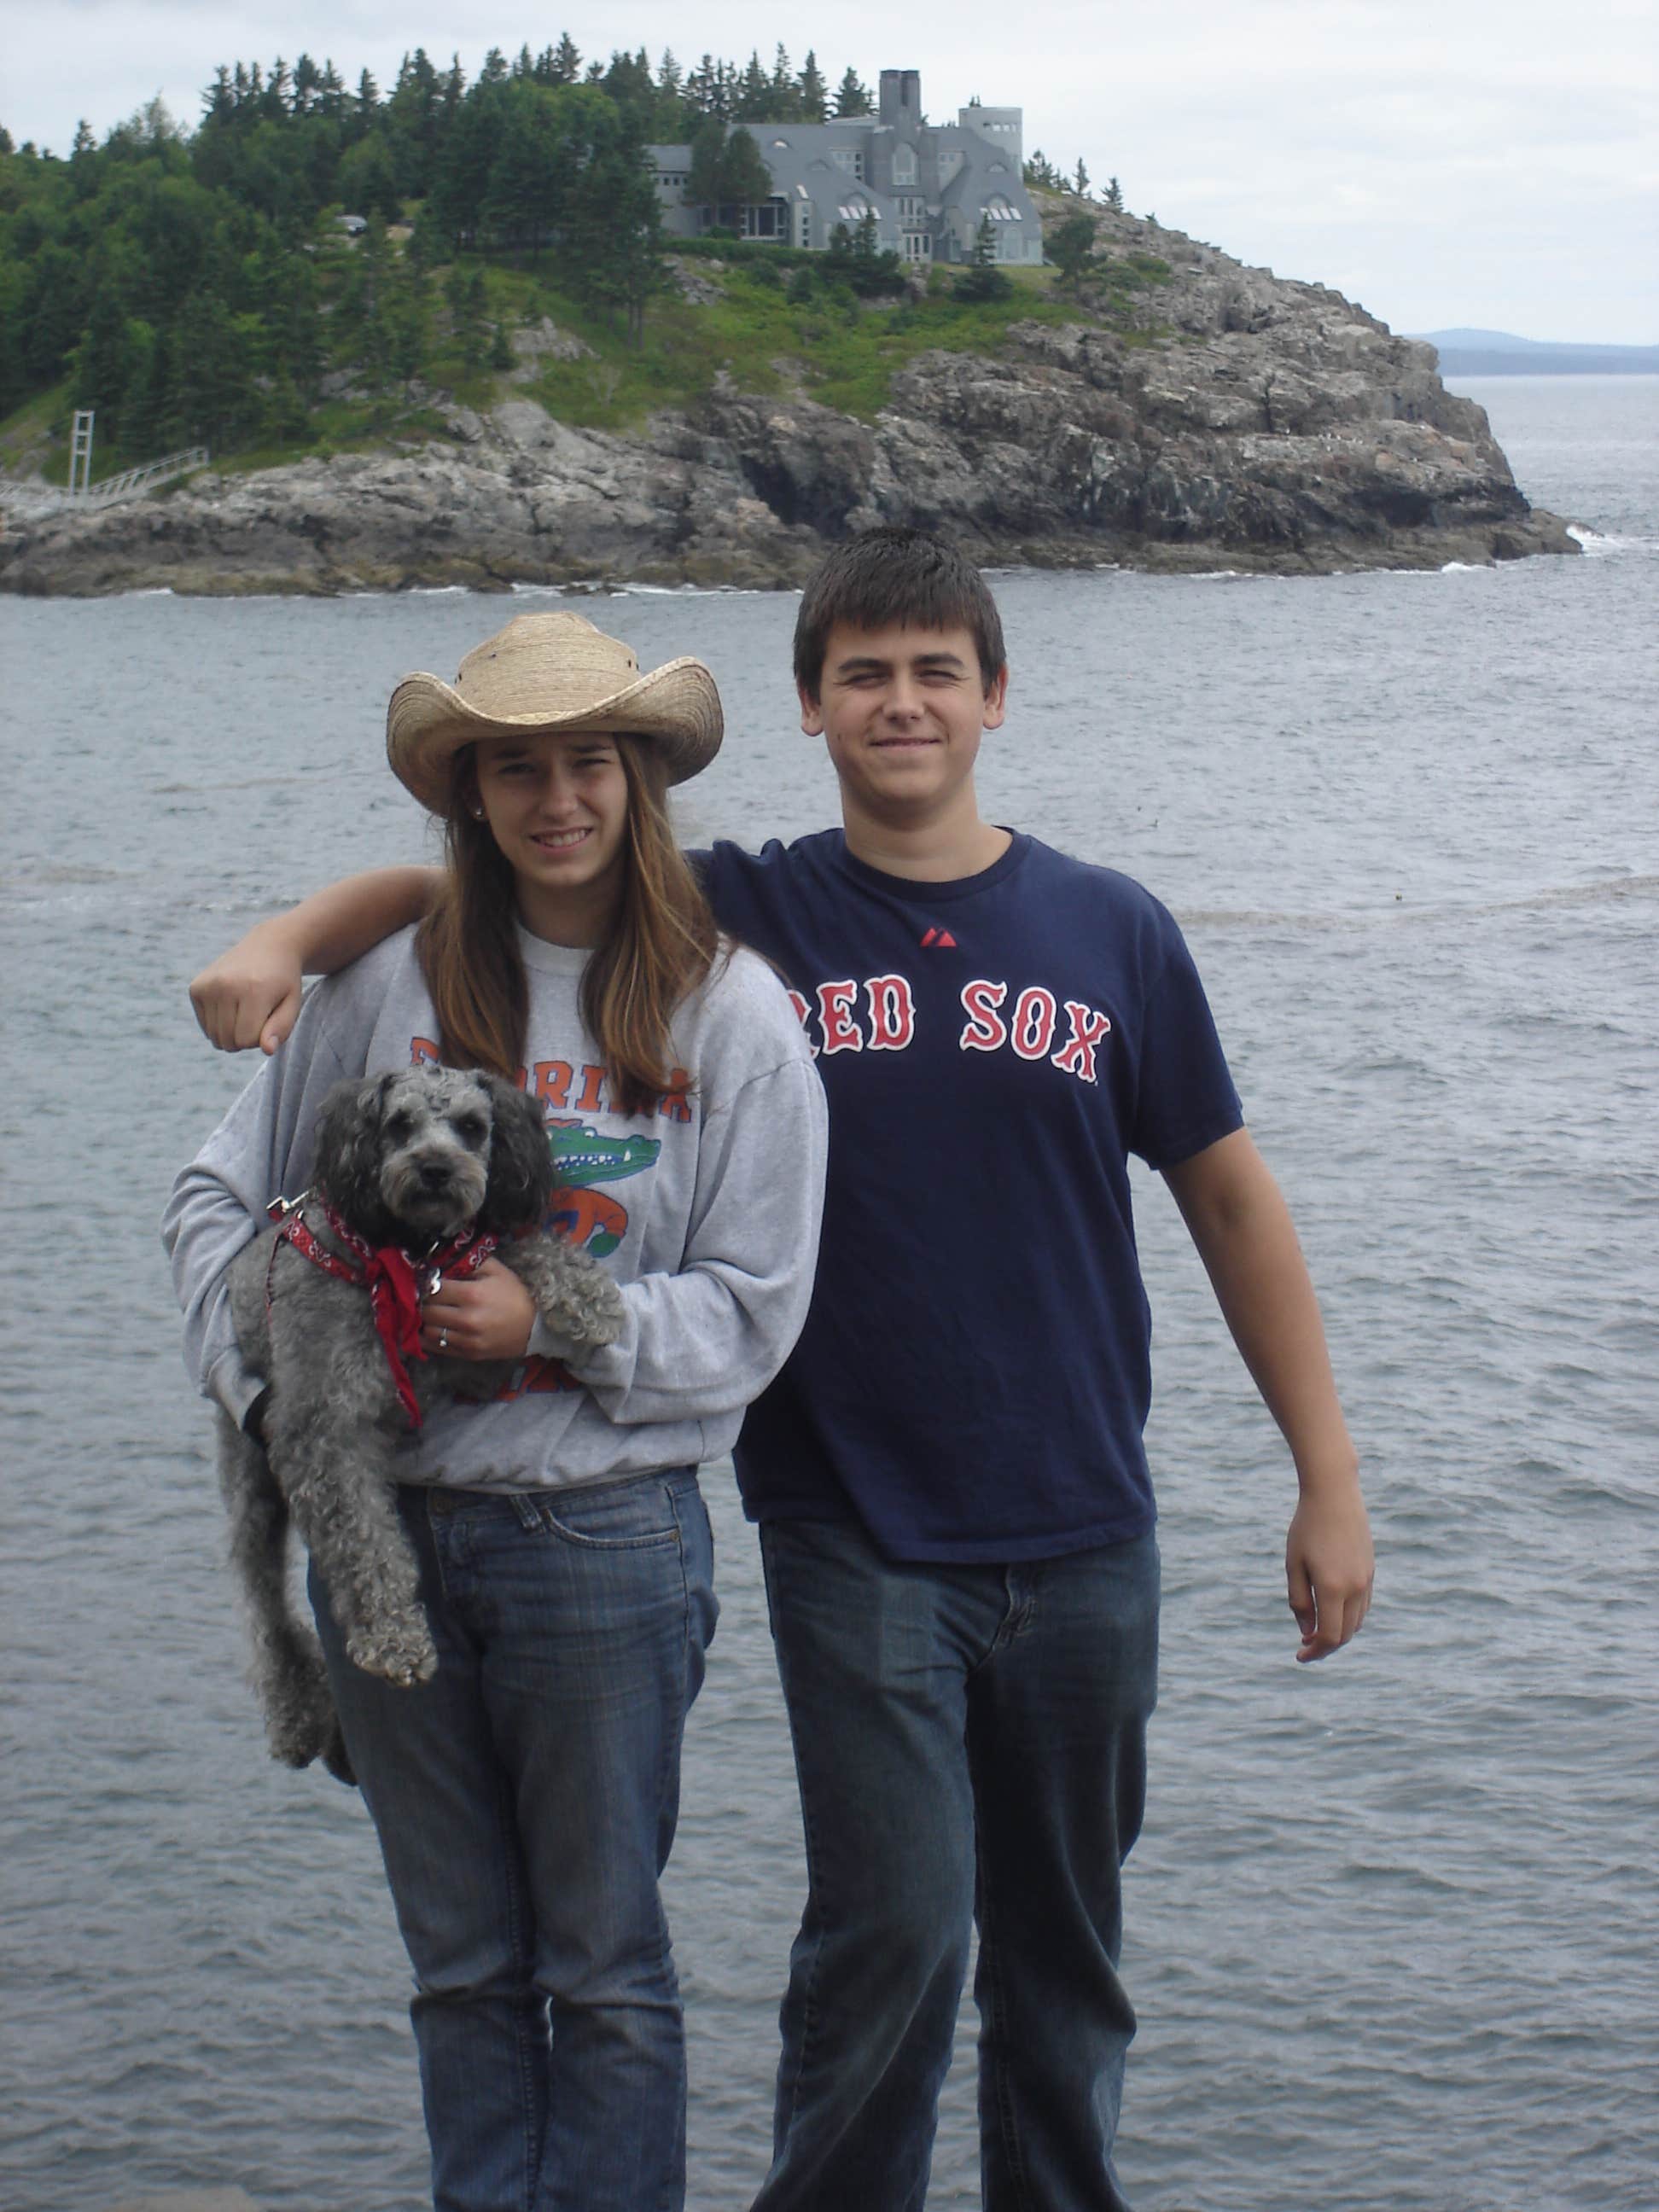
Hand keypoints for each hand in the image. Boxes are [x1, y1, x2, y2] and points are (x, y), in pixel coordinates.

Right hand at [190, 924, 304, 1054]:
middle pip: (229, 1041)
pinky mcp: (196, 988)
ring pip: (215, 1037)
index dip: (261, 1038)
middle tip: (259, 1016)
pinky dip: (220, 1024)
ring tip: (246, 1011)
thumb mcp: (292, 1004)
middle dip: (246, 1038)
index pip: (247, 1040)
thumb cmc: (283, 981)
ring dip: (232, 1034)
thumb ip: (282, 1029)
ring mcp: (207, 985)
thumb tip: (267, 1049)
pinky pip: (206, 1027)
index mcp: (253, 990)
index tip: (270, 1020)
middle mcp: (225, 985)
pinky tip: (232, 1005)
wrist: (268, 947)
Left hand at [421, 1259, 536, 1361]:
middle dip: (424, 1302)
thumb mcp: (497, 1271)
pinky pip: (436, 1347)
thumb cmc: (515, 1295)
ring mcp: (466, 1340)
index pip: (433, 1288)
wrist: (534, 1327)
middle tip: (426, 1297)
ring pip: (428, 1330)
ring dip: (425, 1321)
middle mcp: (467, 1319)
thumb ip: (470, 1262)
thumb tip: (443, 1259)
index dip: (427, 1283)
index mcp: (473, 1294)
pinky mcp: (467, 1354)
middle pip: (427, 1310)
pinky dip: (429, 1338)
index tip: (428, 1281)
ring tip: (431, 1312)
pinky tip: (433, 1328)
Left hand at [1285, 1479, 1373, 1662]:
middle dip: (1326, 1646)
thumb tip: (1307, 1633)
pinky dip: (1349, 1617)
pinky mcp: (1370, 1571)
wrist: (1334, 1495)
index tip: (1299, 1656)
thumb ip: (1299, 1601)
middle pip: (1345, 1634)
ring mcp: (1366, 1580)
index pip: (1329, 1636)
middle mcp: (1355, 1588)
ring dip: (1338, 1632)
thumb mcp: (1294, 1565)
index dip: (1315, 1652)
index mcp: (1332, 1588)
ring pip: (1356, 1622)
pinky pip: (1363, 1605)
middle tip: (1305, 1647)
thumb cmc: (1306, 1528)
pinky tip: (1331, 1611)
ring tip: (1316, 1630)